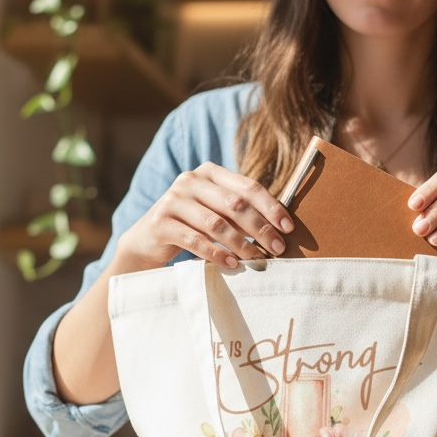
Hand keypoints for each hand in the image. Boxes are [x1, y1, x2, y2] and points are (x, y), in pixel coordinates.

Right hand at [116, 162, 293, 271]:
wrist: (147, 240)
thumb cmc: (192, 225)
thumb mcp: (216, 212)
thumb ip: (241, 212)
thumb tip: (281, 227)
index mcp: (209, 172)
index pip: (248, 186)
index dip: (271, 207)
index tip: (289, 228)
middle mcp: (190, 180)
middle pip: (235, 204)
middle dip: (260, 228)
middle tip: (277, 248)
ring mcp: (173, 200)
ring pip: (216, 223)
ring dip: (241, 244)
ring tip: (257, 260)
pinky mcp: (160, 222)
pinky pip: (195, 240)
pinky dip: (216, 254)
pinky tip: (231, 265)